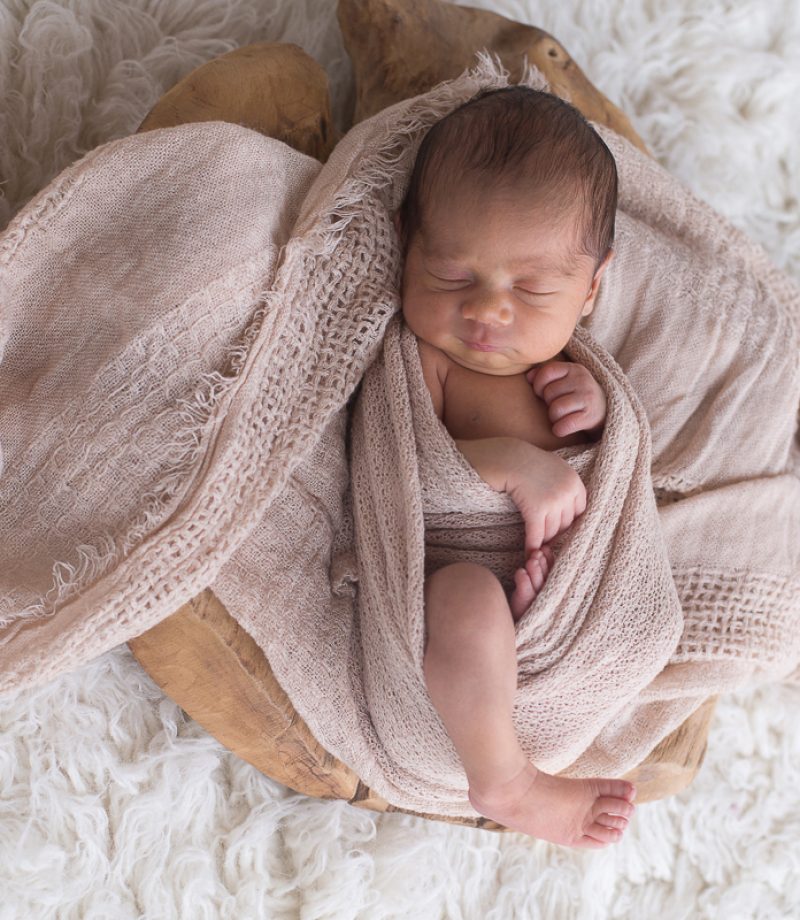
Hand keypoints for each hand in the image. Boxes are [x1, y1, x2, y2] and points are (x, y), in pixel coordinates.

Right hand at [454, 437, 586, 552]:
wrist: (509, 457)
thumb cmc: (529, 460)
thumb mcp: (556, 466)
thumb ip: (566, 483)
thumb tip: (569, 504)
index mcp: (575, 482)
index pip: (580, 512)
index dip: (569, 522)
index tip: (560, 528)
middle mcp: (568, 493)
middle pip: (566, 524)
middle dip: (556, 533)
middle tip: (546, 540)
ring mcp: (553, 502)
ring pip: (552, 531)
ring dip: (543, 540)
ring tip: (537, 547)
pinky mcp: (536, 510)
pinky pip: (536, 533)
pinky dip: (532, 545)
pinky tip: (528, 552)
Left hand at [527, 361, 606, 438]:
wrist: (604, 410)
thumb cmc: (575, 394)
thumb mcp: (564, 379)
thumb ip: (544, 374)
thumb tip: (528, 377)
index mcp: (573, 369)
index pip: (546, 372)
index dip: (538, 385)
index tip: (543, 393)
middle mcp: (582, 380)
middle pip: (549, 393)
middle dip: (548, 404)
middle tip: (556, 406)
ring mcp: (588, 398)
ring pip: (555, 410)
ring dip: (553, 418)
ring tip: (560, 416)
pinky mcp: (590, 417)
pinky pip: (564, 425)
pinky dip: (559, 430)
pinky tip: (562, 428)